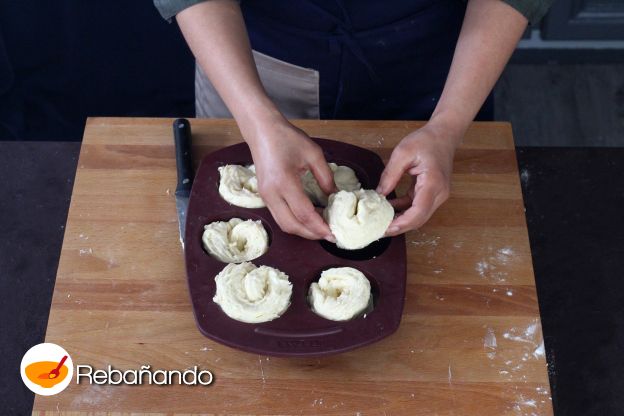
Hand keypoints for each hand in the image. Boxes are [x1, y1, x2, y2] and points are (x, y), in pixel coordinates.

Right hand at [246, 118, 336, 239]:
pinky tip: (309, 218)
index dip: (320, 226)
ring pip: (284, 224)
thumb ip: (326, 177)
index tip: (334, 233)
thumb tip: (335, 196)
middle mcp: (272, 193)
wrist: (261, 130)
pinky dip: (295, 222)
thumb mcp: (313, 154)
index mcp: (284, 182)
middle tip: (329, 235)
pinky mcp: (264, 196)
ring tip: (321, 228)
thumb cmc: (287, 138)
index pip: (304, 213)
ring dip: (303, 230)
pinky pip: (280, 216)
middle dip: (311, 234)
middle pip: (292, 225)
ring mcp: (265, 197)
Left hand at [377, 122, 460, 235]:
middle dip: (399, 226)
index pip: (418, 212)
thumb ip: (390, 175)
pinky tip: (389, 209)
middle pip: (419, 219)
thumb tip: (379, 195)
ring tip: (381, 222)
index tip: (386, 228)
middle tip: (379, 230)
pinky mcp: (432, 193)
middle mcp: (439, 193)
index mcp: (433, 183)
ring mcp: (438, 195)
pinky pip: (417, 207)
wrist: (444, 135)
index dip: (402, 223)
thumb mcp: (402, 153)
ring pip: (419, 216)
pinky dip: (404, 210)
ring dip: (401, 220)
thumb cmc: (426, 140)